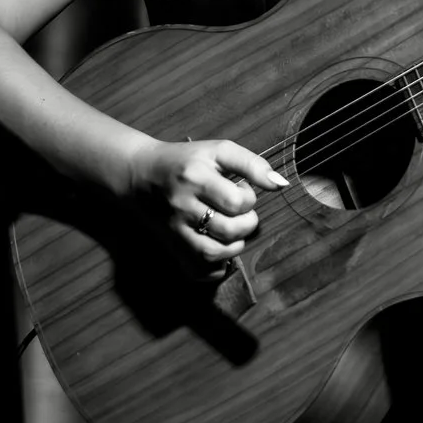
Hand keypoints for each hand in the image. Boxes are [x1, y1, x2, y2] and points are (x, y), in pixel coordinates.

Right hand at [129, 137, 288, 271]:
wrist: (140, 174)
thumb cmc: (186, 160)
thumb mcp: (218, 151)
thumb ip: (252, 164)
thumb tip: (281, 185)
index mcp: (196, 177)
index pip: (236, 202)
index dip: (249, 198)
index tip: (242, 190)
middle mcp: (182, 205)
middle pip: (228, 230)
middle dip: (247, 224)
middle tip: (240, 213)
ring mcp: (174, 229)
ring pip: (212, 254)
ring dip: (234, 247)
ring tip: (233, 231)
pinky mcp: (171, 246)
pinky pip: (196, 270)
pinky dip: (215, 268)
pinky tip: (220, 250)